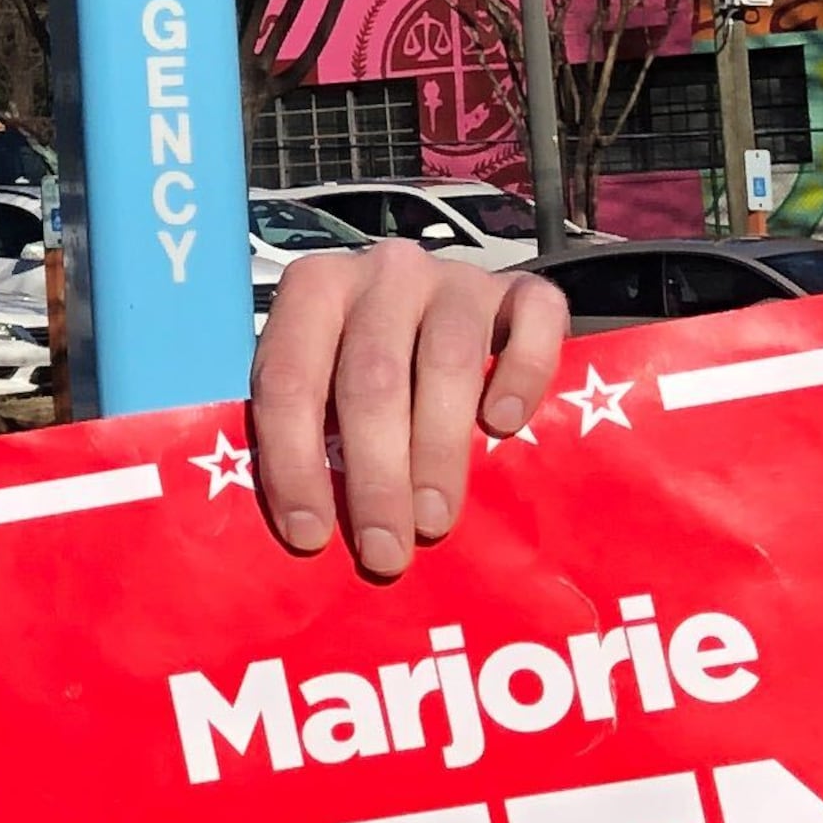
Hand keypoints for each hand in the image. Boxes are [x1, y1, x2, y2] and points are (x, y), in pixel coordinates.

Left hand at [249, 241, 566, 583]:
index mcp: (314, 289)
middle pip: (372, 377)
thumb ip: (310, 431)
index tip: (309, 535)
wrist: (455, 313)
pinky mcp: (525, 288)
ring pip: (448, 361)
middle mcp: (384, 272)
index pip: (289, 378)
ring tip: (433, 521)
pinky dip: (521, 375)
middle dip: (374, 476)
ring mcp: (458, 277)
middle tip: (385, 550)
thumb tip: (303, 531)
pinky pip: (533, 322)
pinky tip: (504, 426)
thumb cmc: (370, 371)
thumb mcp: (323, 388)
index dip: (293, 461)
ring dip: (438, 453)